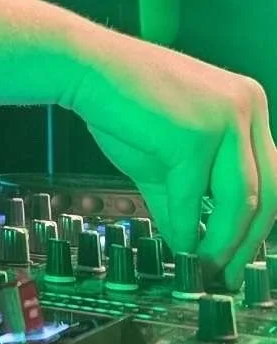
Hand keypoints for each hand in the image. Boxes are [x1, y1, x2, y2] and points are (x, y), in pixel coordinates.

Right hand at [68, 31, 276, 287]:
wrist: (86, 69)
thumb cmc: (122, 103)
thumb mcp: (165, 157)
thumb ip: (184, 199)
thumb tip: (191, 246)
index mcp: (248, 105)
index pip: (270, 176)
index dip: (258, 223)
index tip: (240, 255)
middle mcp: (248, 106)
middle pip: (267, 192)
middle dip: (247, 242)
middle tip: (227, 274)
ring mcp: (226, 118)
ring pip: (241, 201)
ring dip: (222, 243)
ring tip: (203, 266)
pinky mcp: (196, 135)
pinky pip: (196, 198)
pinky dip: (186, 229)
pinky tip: (177, 244)